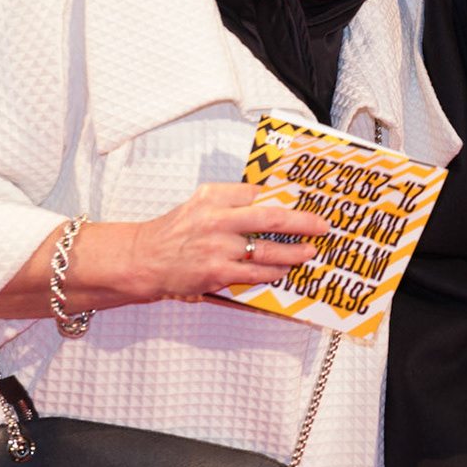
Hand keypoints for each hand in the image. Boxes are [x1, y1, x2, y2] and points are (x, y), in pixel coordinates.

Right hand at [126, 182, 327, 299]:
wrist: (144, 259)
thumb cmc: (175, 232)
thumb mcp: (200, 205)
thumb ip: (232, 203)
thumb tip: (273, 202)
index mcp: (213, 196)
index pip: (258, 192)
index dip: (286, 197)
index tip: (307, 201)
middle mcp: (215, 219)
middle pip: (271, 217)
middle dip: (302, 222)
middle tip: (322, 225)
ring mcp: (217, 247)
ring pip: (267, 249)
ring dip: (294, 252)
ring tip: (309, 251)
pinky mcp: (216, 273)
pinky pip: (255, 273)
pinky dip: (275, 272)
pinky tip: (286, 270)